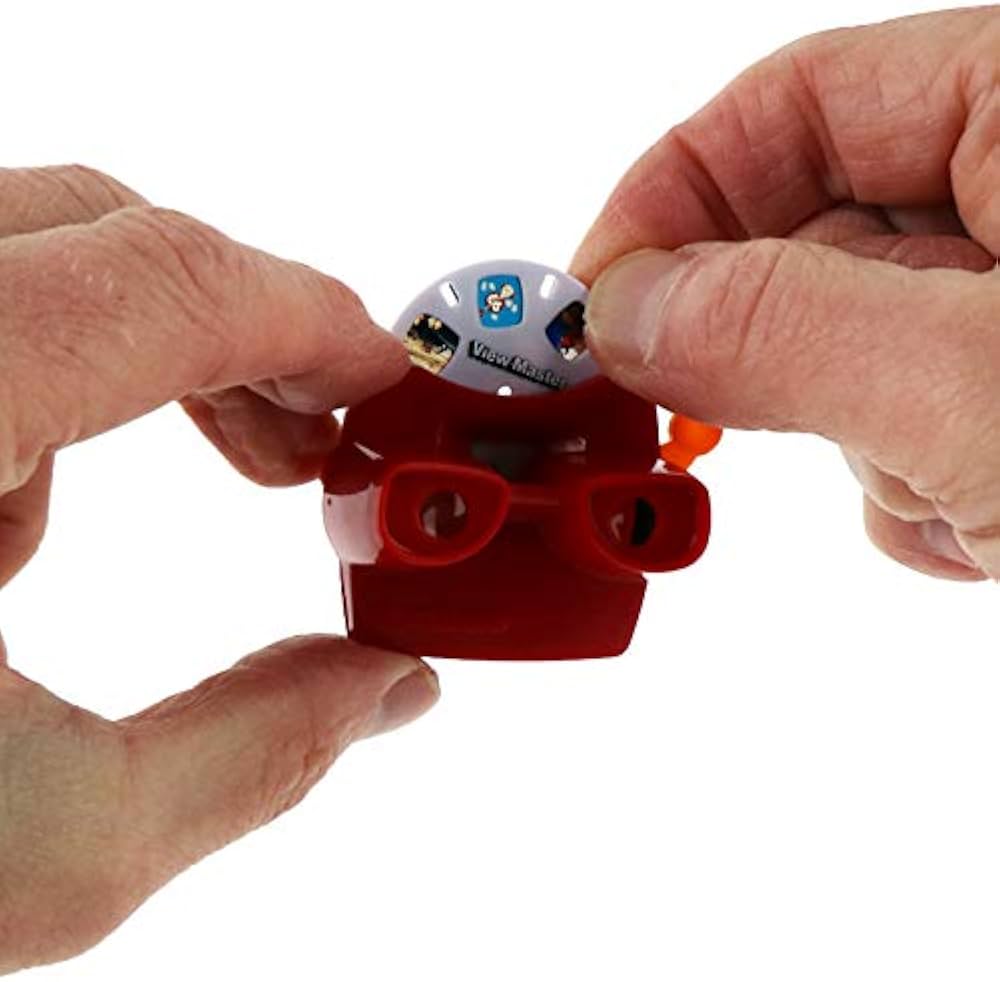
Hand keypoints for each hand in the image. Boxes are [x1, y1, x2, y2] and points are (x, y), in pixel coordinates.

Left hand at [0, 165, 437, 971]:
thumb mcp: (44, 847)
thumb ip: (257, 752)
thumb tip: (383, 688)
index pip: (164, 282)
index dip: (312, 320)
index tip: (382, 380)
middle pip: (96, 226)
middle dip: (238, 328)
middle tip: (302, 442)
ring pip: (19, 258)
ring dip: (126, 366)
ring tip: (122, 515)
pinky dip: (20, 383)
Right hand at [573, 7, 998, 580]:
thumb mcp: (979, 388)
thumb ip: (784, 330)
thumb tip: (627, 312)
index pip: (798, 103)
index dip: (673, 195)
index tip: (591, 302)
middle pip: (810, 238)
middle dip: (756, 348)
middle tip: (681, 420)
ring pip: (851, 348)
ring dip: (857, 436)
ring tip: (950, 492)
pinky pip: (910, 420)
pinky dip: (911, 484)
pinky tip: (987, 527)